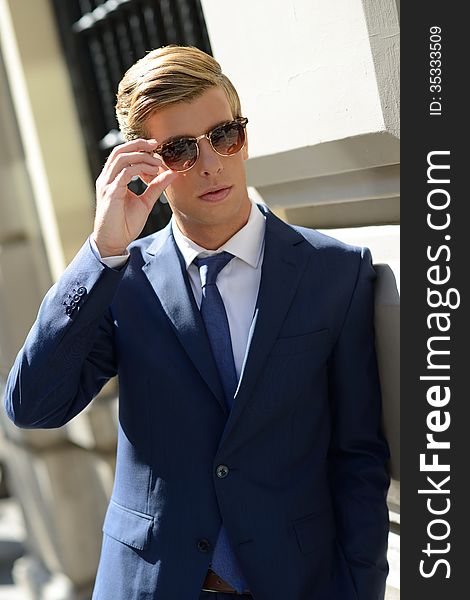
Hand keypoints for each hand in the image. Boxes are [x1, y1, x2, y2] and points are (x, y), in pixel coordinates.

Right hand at [93, 138, 178, 256]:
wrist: (114, 242)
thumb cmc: (125, 224)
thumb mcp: (145, 202)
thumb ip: (156, 187)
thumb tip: (171, 174)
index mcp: (113, 178)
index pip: (124, 154)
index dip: (140, 149)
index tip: (158, 150)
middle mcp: (107, 178)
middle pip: (120, 150)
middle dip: (138, 144)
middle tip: (156, 144)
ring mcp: (107, 184)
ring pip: (122, 158)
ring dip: (142, 157)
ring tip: (157, 162)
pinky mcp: (110, 192)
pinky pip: (124, 172)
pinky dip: (139, 168)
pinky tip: (152, 172)